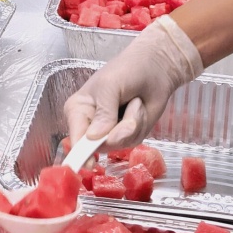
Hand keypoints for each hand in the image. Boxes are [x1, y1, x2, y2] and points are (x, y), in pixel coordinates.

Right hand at [62, 13, 201, 150]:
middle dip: (119, 130)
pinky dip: (141, 124)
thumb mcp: (111, 85)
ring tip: (134, 102)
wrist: (157, 67)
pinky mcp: (126, 135)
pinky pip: (133, 142)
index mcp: (77, 110)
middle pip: (99, 146)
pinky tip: (139, 108)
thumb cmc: (129, 69)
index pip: (75, 138)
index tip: (88, 165)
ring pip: (119, 144)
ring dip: (133, 124)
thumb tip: (95, 138)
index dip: (81, 154)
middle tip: (128, 107)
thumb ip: (103, 111)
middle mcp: (90, 125)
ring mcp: (109, 132)